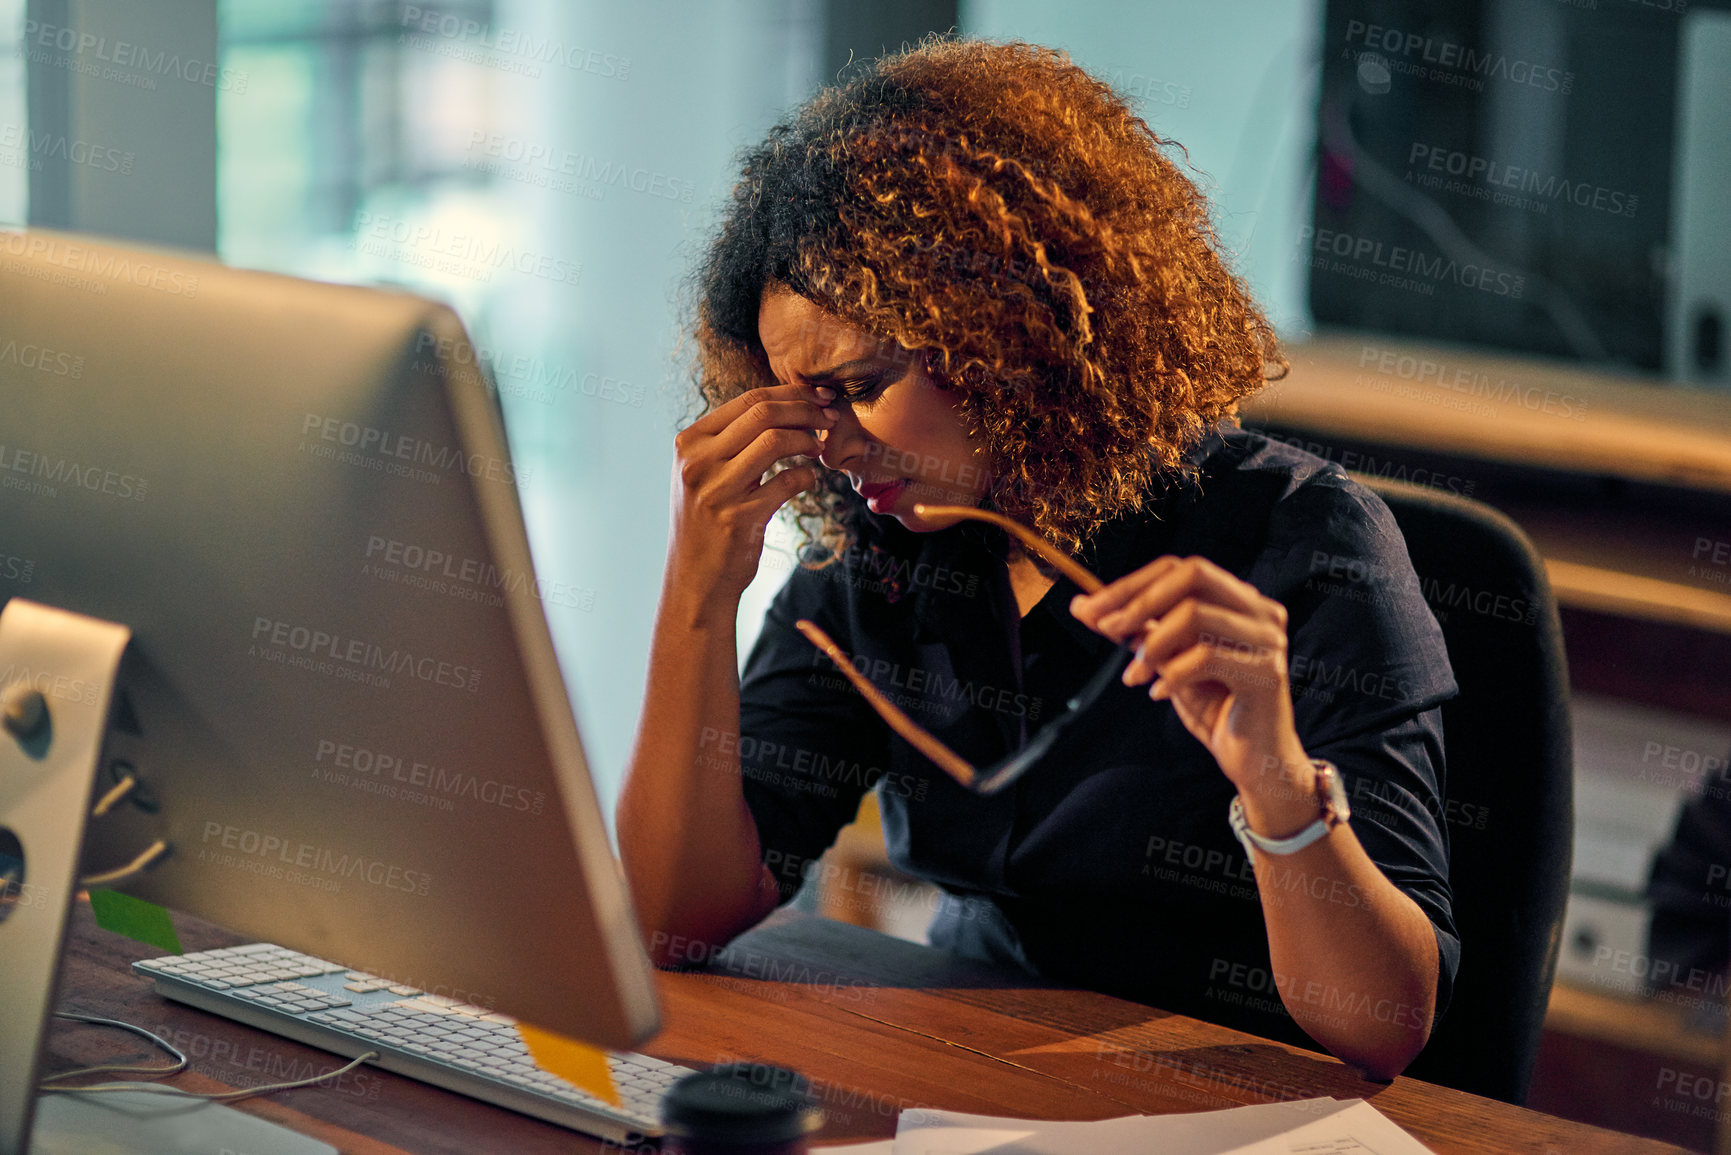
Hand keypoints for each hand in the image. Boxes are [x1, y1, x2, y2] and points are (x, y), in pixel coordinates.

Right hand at [667, 383, 837, 611]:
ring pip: (775, 441)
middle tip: (830, 418)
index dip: (791, 394)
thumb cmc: (708, 522)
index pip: (747, 400)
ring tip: (820, 447)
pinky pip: (787, 482)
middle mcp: (697, 462)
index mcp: (689, 443)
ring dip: (807, 439)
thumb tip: (783, 406)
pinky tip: (809, 480)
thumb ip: (731, 441)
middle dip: (805, 410)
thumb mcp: (703, 474)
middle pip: (763, 413)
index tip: (819, 398)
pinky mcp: (738, 518)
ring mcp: (716, 490)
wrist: (695, 580)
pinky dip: (806, 477)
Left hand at [1070, 557, 1318, 834]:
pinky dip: (1171, 674)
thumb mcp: (1166, 662)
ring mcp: (1267, 640)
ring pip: (1195, 614)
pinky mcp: (1267, 673)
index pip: (1179, 569)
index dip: (1131, 584)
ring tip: (1134, 675)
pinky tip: (1158, 693)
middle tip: (1107, 630)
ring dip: (1152, 644)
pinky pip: (1205, 658)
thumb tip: (1082, 605)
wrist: (1253, 759)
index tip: (1090, 608)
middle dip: (1140, 599)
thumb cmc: (1214, 707)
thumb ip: (1134, 631)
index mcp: (1238, 600)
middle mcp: (1259, 611)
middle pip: (1193, 573)